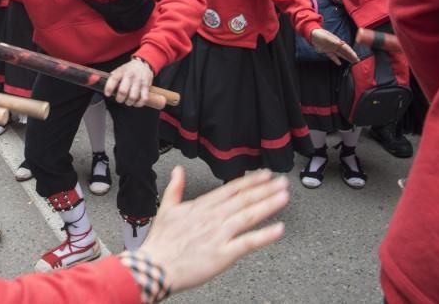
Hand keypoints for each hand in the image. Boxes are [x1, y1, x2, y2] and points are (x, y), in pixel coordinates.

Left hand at [104, 57, 152, 106]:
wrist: (143, 63)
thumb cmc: (130, 68)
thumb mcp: (120, 69)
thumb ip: (113, 76)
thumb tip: (104, 84)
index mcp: (122, 71)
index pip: (113, 79)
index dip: (109, 88)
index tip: (107, 94)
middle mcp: (130, 76)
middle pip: (123, 91)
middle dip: (119, 99)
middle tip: (119, 99)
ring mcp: (139, 81)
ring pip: (133, 96)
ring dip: (129, 102)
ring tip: (127, 102)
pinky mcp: (146, 86)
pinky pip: (144, 98)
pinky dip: (139, 103)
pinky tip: (136, 103)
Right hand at [137, 167, 288, 293]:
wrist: (155, 267)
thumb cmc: (160, 243)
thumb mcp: (165, 208)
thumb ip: (175, 188)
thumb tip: (178, 171)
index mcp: (200, 206)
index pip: (230, 189)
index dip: (250, 181)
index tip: (264, 175)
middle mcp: (212, 217)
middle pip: (244, 199)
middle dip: (265, 189)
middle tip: (282, 182)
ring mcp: (219, 234)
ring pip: (248, 215)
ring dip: (268, 205)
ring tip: (284, 197)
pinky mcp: (223, 253)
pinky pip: (248, 242)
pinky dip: (264, 235)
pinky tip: (278, 229)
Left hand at [310, 28, 359, 64]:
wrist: (311, 34)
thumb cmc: (320, 34)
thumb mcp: (327, 37)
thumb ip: (334, 41)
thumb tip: (342, 43)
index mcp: (337, 42)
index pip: (347, 48)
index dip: (352, 53)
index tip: (357, 57)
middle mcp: (335, 45)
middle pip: (345, 52)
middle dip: (351, 56)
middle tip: (357, 61)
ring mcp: (331, 48)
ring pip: (341, 54)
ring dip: (346, 58)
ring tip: (352, 62)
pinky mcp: (326, 51)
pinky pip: (333, 56)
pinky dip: (336, 60)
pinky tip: (339, 63)